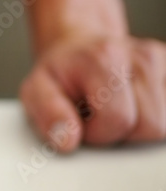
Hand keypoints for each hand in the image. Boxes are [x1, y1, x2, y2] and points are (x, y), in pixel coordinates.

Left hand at [19, 34, 165, 151]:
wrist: (79, 49)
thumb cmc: (61, 74)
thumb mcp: (37, 91)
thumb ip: (48, 114)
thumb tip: (68, 140)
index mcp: (104, 57)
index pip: (119, 119)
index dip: (99, 133)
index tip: (84, 122)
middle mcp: (140, 56)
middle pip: (152, 125)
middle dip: (123, 133)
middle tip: (101, 118)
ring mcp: (162, 62)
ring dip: (140, 127)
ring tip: (116, 111)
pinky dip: (156, 118)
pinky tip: (136, 108)